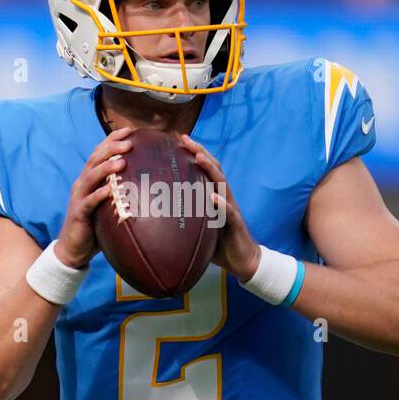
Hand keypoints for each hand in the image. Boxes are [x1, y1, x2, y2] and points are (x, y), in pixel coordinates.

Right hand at [55, 127, 132, 268]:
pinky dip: (99, 195)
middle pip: (95, 159)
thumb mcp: (110, 204)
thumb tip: (150, 184)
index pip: (100, 152)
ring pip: (91, 177)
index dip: (113, 139)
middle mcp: (83, 183)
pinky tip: (109, 191)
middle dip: (111, 148)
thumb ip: (122, 191)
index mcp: (90, 178)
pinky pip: (89, 202)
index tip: (130, 130)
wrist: (74, 248)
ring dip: (106, 168)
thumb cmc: (96, 225)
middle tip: (129, 142)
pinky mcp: (79, 213)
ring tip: (121, 162)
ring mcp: (79, 197)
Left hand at [180, 134, 261, 280]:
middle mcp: (224, 197)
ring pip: (222, 184)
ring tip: (199, 158)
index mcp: (215, 196)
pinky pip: (229, 212)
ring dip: (210, 170)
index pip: (205, 169)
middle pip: (213, 169)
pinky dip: (221, 204)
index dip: (194, 153)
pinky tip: (213, 197)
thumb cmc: (218, 243)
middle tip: (185, 139)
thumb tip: (155, 214)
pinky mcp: (236, 224)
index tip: (178, 139)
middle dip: (200, 152)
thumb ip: (184, 216)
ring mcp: (231, 208)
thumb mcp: (198, 227)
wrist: (243, 260)